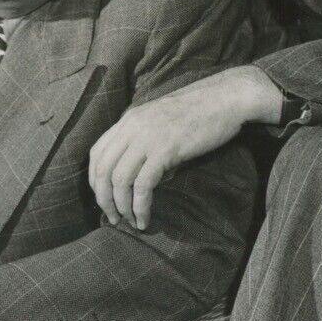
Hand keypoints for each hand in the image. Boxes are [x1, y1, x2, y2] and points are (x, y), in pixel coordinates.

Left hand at [88, 66, 281, 230]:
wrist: (226, 98)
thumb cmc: (200, 111)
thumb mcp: (162, 121)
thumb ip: (146, 142)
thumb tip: (143, 176)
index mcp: (129, 119)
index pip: (97, 152)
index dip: (95, 180)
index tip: (104, 198)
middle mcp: (132, 127)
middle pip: (103, 170)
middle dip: (104, 199)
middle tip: (113, 218)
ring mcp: (147, 137)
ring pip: (119, 180)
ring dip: (121, 207)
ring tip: (131, 222)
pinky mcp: (166, 150)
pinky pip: (143, 185)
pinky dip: (140, 207)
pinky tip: (145, 218)